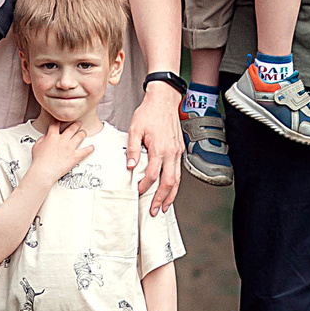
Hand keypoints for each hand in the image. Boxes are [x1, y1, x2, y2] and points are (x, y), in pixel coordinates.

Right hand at [25, 115, 97, 181]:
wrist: (44, 171)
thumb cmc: (39, 161)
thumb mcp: (36, 146)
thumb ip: (42, 139)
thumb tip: (46, 137)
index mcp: (52, 136)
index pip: (56, 124)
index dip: (58, 121)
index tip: (60, 120)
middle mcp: (63, 140)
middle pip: (71, 128)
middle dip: (75, 124)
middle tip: (77, 123)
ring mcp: (70, 148)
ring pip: (80, 136)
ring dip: (82, 133)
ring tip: (83, 132)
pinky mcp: (75, 157)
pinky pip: (85, 151)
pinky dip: (90, 149)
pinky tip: (92, 147)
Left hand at [126, 84, 184, 211]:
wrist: (164, 99)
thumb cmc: (149, 112)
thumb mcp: (135, 129)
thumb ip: (133, 149)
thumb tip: (130, 166)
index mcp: (159, 148)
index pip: (152, 175)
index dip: (144, 186)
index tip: (138, 192)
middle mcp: (171, 152)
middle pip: (169, 182)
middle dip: (161, 199)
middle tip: (155, 210)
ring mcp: (177, 151)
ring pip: (177, 179)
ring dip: (171, 195)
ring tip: (165, 206)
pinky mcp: (179, 149)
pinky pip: (178, 170)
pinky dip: (174, 183)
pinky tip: (169, 188)